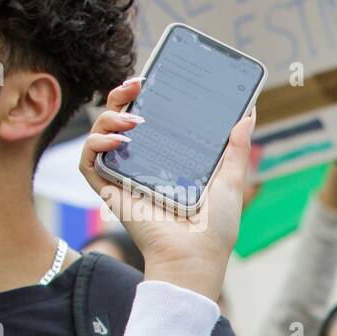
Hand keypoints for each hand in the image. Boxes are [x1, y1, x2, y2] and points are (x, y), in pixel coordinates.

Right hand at [80, 78, 254, 300]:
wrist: (195, 258)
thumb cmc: (216, 228)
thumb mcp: (231, 181)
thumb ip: (237, 149)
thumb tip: (248, 114)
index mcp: (170, 159)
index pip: (153, 120)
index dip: (148, 97)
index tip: (154, 78)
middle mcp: (144, 164)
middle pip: (122, 119)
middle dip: (123, 95)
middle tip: (137, 84)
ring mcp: (124, 176)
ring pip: (101, 134)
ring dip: (110, 116)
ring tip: (132, 119)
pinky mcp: (109, 191)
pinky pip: (88, 161)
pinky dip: (95, 144)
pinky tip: (118, 141)